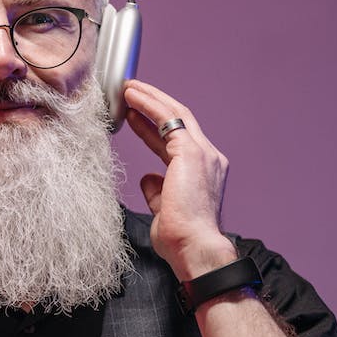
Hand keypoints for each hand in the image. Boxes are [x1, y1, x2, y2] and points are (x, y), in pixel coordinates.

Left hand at [123, 80, 237, 279]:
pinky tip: (131, 99)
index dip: (153, 128)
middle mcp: (209, 158)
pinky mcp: (191, 152)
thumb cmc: (180, 238)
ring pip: (175, 114)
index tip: (134, 117)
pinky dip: (149, 105)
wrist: (195, 247)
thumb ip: (158, 191)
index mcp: (204, 172)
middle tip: (130, 92)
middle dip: (154, 104)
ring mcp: (203, 153)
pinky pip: (167, 119)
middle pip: (180, 121)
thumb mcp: (164, 209)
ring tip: (128, 88)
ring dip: (150, 99)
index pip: (175, 141)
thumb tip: (148, 178)